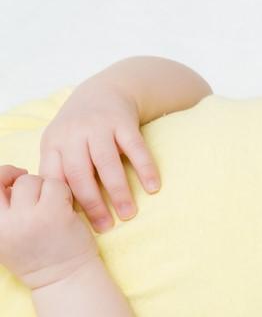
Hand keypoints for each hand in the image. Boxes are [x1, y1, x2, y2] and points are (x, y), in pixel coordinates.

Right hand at [0, 166, 99, 289]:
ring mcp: (28, 217)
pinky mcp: (54, 214)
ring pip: (31, 180)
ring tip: (51, 204)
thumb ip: (3, 211)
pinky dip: (62, 191)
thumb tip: (8, 177)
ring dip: (43, 186)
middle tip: (31, 185)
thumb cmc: (36, 254)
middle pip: (1, 179)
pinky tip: (65, 206)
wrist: (62, 278)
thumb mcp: (6, 235)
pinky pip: (55, 185)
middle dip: (16, 178)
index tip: (10, 184)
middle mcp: (3, 222)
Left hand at [39, 81, 160, 232]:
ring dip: (119, 191)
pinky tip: (153, 187)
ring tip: (130, 214)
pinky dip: (145, 168)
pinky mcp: (124, 122)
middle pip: (80, 173)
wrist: (106, 90)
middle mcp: (73, 134)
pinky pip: (135, 148)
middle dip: (93, 203)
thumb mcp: (62, 143)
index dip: (66, 202)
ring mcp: (99, 126)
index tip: (77, 225)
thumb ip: (59, 170)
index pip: (56, 177)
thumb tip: (62, 210)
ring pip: (107, 163)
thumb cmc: (82, 128)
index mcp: (54, 143)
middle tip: (106, 226)